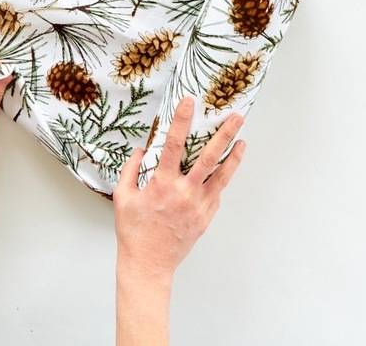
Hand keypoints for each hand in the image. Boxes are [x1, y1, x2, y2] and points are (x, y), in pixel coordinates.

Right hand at [114, 95, 246, 283]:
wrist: (149, 264)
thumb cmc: (133, 231)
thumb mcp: (122, 197)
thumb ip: (130, 170)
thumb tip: (141, 150)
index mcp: (162, 184)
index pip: (174, 144)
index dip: (182, 121)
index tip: (190, 102)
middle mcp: (185, 192)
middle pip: (210, 157)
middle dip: (225, 134)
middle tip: (237, 117)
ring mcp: (199, 206)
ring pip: (222, 176)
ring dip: (234, 156)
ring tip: (243, 141)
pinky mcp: (206, 217)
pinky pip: (216, 194)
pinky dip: (220, 181)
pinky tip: (222, 171)